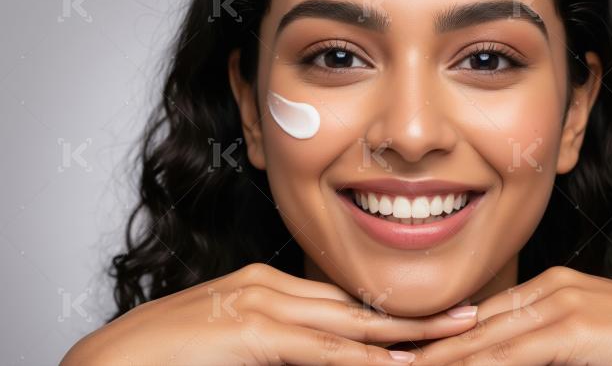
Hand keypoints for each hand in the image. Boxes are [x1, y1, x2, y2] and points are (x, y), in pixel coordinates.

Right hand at [60, 263, 477, 364]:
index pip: (343, 301)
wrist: (106, 362)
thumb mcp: (233, 343)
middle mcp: (270, 289)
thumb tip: (316, 352)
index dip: (391, 313)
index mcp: (267, 289)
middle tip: (471, 316)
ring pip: (348, 322)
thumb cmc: (165, 356)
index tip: (433, 319)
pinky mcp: (249, 333)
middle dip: (416, 314)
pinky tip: (395, 365)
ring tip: (455, 337)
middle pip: (357, 305)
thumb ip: (276, 344)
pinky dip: (359, 358)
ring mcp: (260, 307)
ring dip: (405, 334)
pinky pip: (316, 349)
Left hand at [408, 266, 611, 365]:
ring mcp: (560, 305)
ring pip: (485, 339)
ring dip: (440, 359)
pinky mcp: (572, 328)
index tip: (409, 348)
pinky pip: (512, 353)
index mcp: (551, 288)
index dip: (444, 334)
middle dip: (430, 345)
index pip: (486, 315)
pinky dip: (476, 365)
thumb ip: (549, 343)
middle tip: (386, 358)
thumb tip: (513, 355)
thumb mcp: (587, 338)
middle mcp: (550, 289)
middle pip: (477, 324)